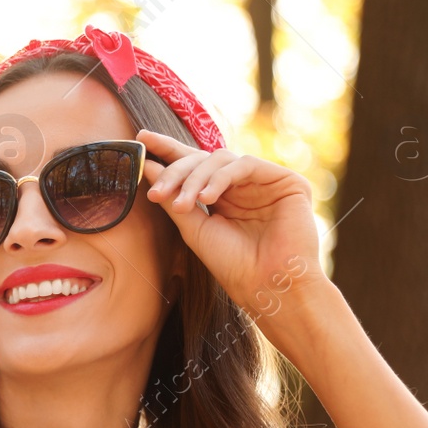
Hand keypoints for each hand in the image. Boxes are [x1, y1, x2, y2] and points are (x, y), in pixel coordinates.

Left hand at [137, 128, 328, 320]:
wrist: (267, 286)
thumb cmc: (232, 264)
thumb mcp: (193, 227)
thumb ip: (173, 196)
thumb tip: (147, 166)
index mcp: (223, 196)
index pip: (193, 166)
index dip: (168, 150)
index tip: (141, 140)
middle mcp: (243, 185)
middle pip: (203, 159)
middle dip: (176, 171)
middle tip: (156, 191)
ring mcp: (264, 181)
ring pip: (220, 159)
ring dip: (195, 178)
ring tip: (183, 205)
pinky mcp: (286, 181)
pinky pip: (244, 165)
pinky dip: (221, 178)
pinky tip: (206, 198)